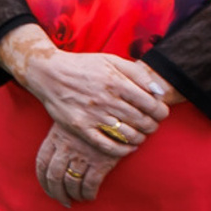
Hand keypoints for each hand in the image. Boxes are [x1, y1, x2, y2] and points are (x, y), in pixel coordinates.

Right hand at [12, 39, 168, 158]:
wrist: (48, 73)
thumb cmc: (83, 66)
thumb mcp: (112, 60)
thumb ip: (138, 73)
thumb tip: (159, 92)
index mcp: (116, 82)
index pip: (151, 105)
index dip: (161, 112)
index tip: (159, 113)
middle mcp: (106, 100)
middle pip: (142, 121)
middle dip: (152, 125)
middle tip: (151, 124)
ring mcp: (92, 115)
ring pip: (128, 135)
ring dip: (140, 138)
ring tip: (140, 135)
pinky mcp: (80, 127)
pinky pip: (107, 145)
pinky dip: (122, 150)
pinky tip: (128, 147)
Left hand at [36, 124, 118, 207]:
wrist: (115, 114)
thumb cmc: (90, 119)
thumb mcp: (67, 124)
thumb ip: (58, 140)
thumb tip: (51, 162)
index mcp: (55, 138)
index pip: (41, 163)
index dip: (43, 181)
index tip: (48, 190)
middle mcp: (66, 147)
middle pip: (54, 177)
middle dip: (57, 192)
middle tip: (63, 201)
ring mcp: (82, 154)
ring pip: (71, 182)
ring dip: (73, 194)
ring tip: (77, 198)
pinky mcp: (101, 161)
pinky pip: (90, 184)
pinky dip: (88, 193)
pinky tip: (90, 196)